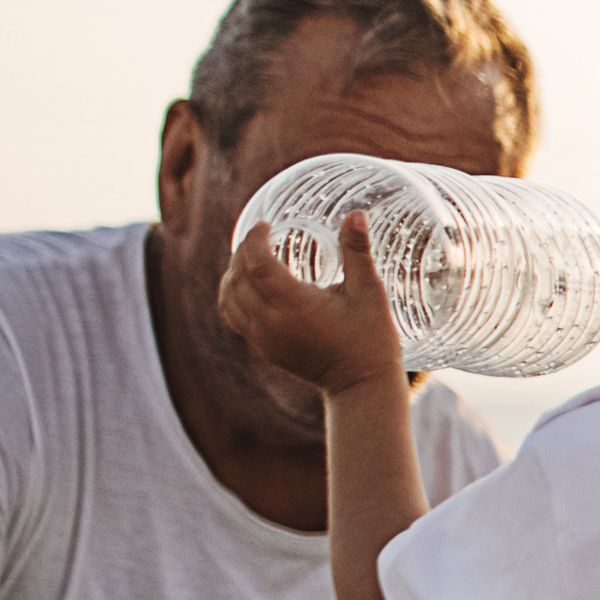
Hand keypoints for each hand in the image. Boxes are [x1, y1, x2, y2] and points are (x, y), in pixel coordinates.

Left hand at [217, 214, 409, 394]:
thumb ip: (357, 251)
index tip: (265, 225)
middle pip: (237, 278)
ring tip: (250, 258)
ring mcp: (264, 338)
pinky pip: (233, 316)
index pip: (256, 264)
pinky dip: (233, 295)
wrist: (361, 385)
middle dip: (242, 252)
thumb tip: (355, 214)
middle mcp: (272, 322)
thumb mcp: (369, 292)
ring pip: (229, 298)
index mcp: (294, 305)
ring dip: (233, 274)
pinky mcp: (263, 349)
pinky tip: (249, 286)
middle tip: (259, 236)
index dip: (254, 240)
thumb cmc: (371, 338)